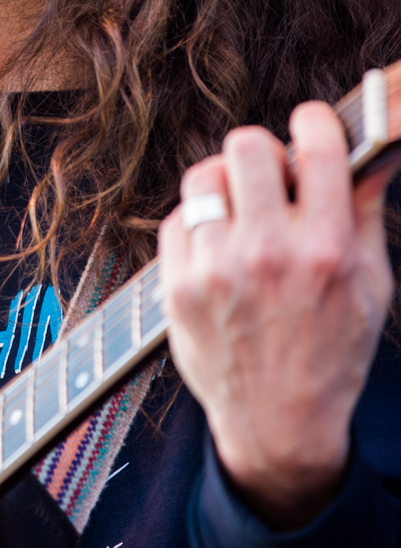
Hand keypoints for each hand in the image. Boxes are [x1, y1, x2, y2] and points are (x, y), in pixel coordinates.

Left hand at [158, 101, 395, 529]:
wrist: (279, 425)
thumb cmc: (331, 353)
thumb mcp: (371, 285)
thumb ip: (365, 212)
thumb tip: (369, 152)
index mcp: (325, 248)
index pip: (315, 144)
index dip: (314, 123)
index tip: (312, 128)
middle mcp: (267, 252)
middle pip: (247, 145)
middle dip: (264, 155)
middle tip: (272, 180)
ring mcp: (216, 268)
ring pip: (204, 176)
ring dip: (225, 186)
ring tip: (242, 214)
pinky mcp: (177, 285)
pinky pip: (177, 218)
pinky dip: (198, 225)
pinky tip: (219, 250)